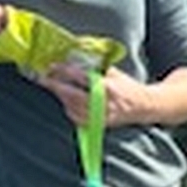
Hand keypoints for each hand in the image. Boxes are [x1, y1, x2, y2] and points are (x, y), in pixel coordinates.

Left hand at [35, 63, 149, 127]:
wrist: (143, 106)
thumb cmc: (127, 87)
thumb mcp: (112, 72)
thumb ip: (94, 69)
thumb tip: (72, 61)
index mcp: (106, 86)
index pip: (79, 77)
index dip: (63, 71)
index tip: (51, 66)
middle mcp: (103, 103)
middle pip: (72, 95)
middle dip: (55, 86)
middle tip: (43, 78)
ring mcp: (101, 116)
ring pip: (73, 108)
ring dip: (61, 98)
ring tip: (55, 88)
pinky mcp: (101, 125)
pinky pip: (79, 120)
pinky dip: (70, 111)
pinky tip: (68, 104)